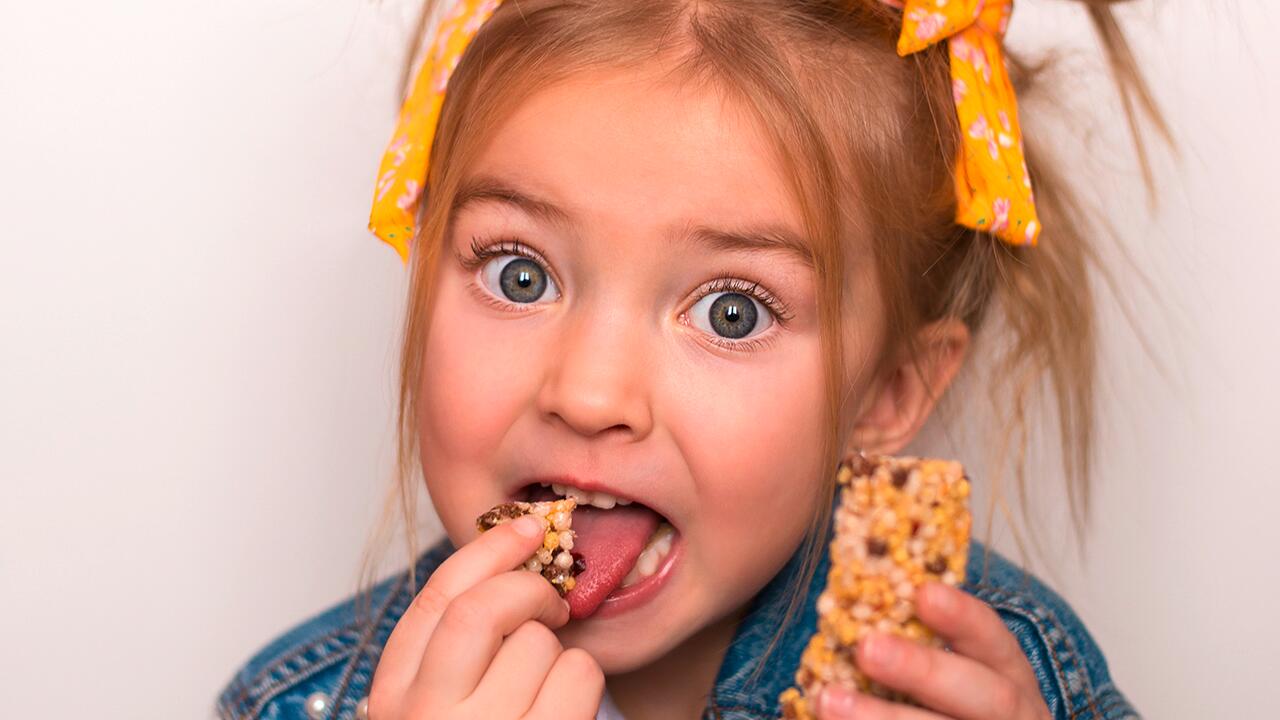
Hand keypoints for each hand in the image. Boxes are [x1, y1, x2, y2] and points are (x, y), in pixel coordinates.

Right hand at [367, 515, 604, 718]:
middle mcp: (426, 718)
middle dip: (529, 588)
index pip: (435, 600)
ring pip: (541, 642)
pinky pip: (579, 675)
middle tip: (552, 601)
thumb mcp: (436, 711)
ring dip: (560, 653)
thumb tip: (509, 570)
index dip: (486, 551)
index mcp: (392, 702)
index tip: (525, 530)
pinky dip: (584, 682)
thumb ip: (452, 655)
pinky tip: (567, 712)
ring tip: (548, 692)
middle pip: (484, 610)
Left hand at [817, 582, 1050, 719]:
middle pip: (983, 696)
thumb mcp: (960, 670)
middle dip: (923, 671)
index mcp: (1009, 676)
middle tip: (866, 649)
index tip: (922, 593)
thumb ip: (919, 640)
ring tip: (826, 701)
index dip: (963, 617)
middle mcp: (1012, 716)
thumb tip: (858, 593)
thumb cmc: (956, 706)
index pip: (994, 639)